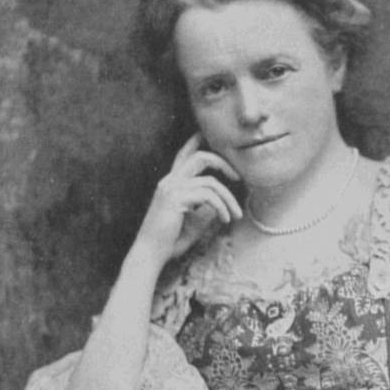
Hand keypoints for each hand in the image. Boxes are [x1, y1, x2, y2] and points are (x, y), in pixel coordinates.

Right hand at [135, 133, 243, 263]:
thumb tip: (219, 203)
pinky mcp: (176, 199)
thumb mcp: (192, 222)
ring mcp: (171, 188)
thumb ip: (204, 209)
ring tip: (236, 215)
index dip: (196, 142)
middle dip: (223, 164)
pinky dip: (221, 207)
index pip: (184, 155)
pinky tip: (225, 220)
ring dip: (228, 199)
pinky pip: (208, 196)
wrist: (150, 254)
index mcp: (170, 184)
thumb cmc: (169, 242)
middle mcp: (169, 181)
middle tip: (238, 178)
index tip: (208, 135)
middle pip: (200, 157)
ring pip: (210, 181)